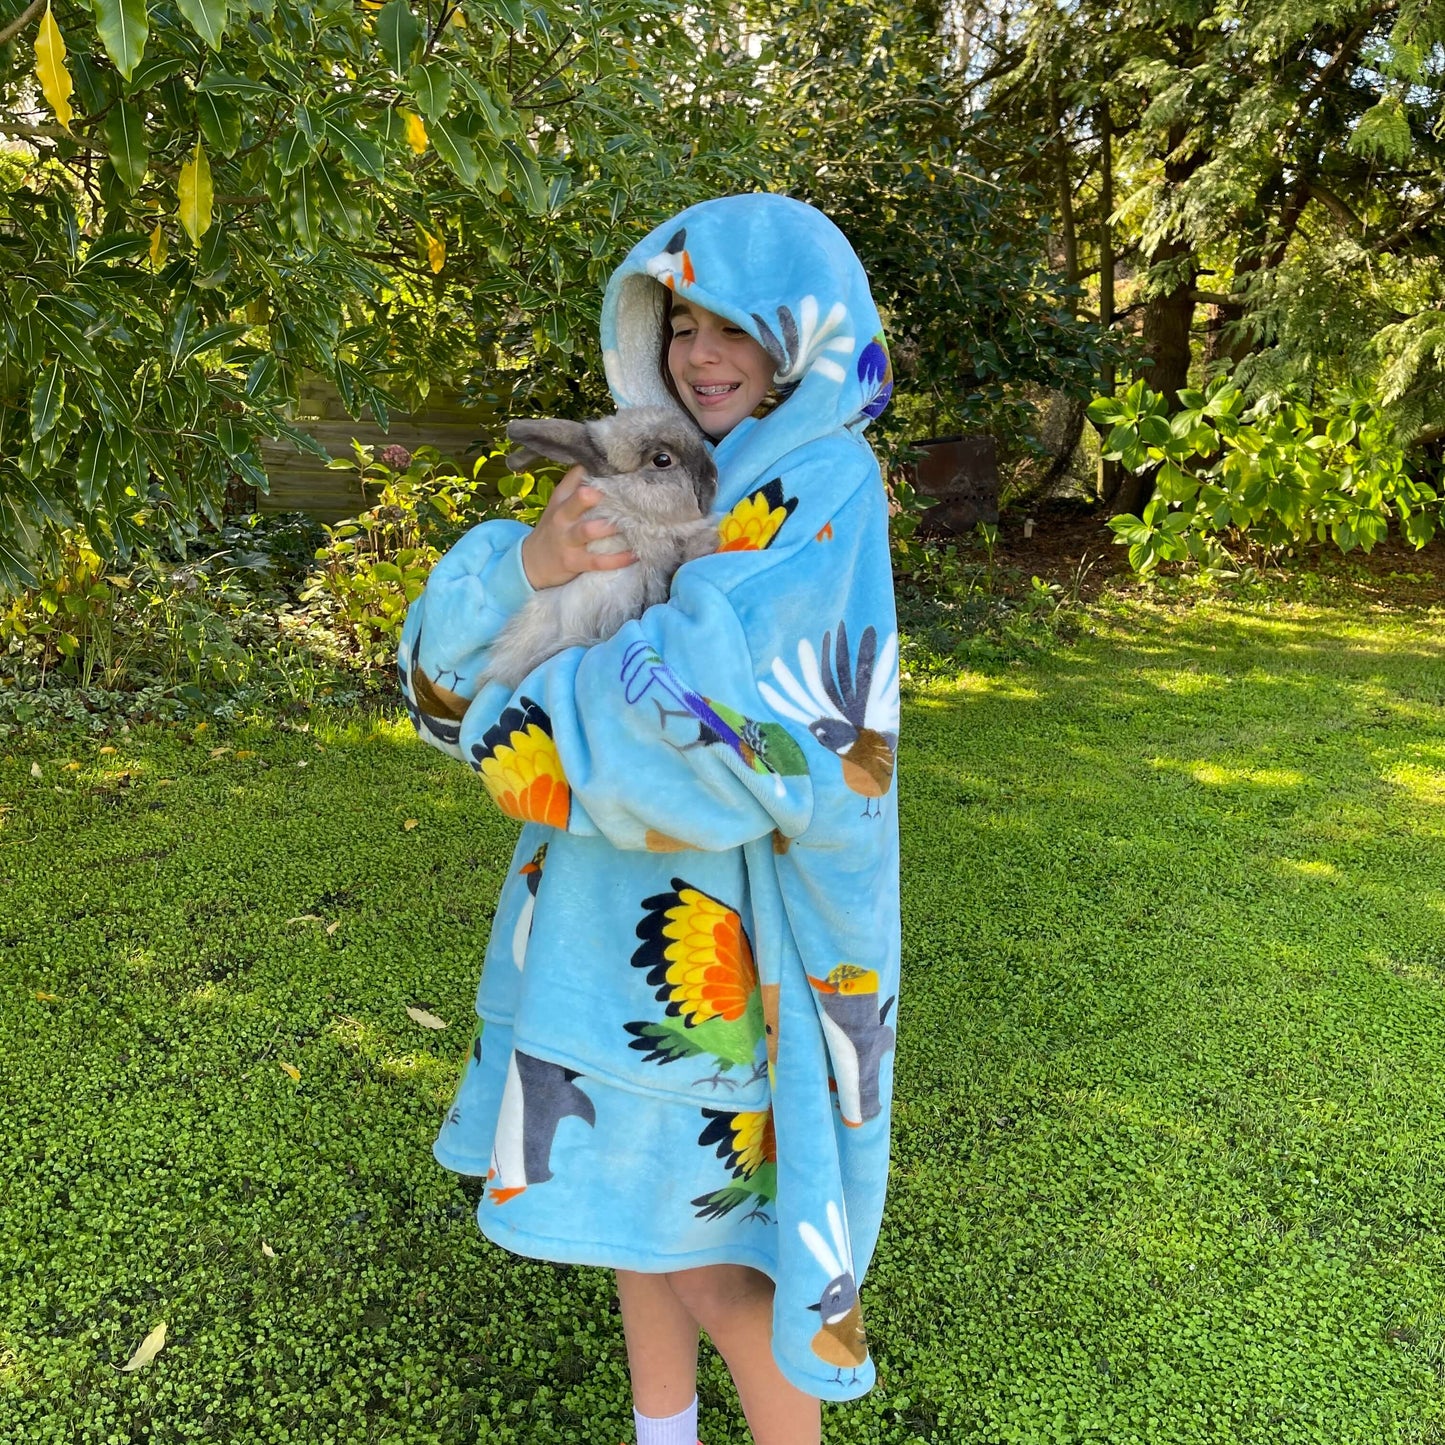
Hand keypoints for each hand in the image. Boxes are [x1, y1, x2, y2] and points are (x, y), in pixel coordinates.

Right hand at [520, 465, 636, 589]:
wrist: (532, 563)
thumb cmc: (554, 529)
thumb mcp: (559, 505)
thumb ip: (577, 487)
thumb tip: (607, 467)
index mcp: (561, 499)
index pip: (576, 476)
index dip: (596, 469)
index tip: (620, 465)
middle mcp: (563, 516)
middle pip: (578, 499)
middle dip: (595, 494)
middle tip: (620, 491)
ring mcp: (567, 540)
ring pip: (589, 530)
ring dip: (611, 527)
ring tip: (634, 524)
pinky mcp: (574, 561)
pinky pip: (598, 561)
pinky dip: (618, 559)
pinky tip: (634, 555)